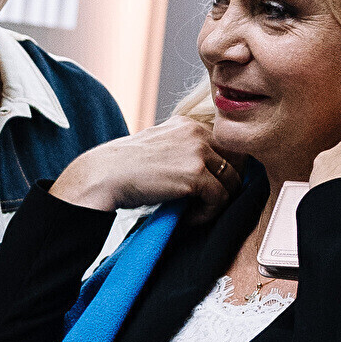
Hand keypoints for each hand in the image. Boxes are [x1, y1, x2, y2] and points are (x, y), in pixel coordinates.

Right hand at [50, 118, 239, 219]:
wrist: (104, 175)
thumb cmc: (125, 168)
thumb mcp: (158, 148)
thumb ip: (182, 152)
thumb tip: (208, 173)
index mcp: (187, 124)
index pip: (225, 146)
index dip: (221, 171)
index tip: (205, 190)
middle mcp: (196, 132)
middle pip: (235, 162)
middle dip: (225, 185)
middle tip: (203, 202)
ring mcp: (198, 152)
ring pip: (232, 182)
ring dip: (216, 203)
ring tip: (192, 212)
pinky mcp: (196, 174)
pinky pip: (220, 199)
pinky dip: (206, 214)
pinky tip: (186, 217)